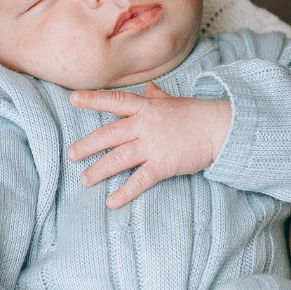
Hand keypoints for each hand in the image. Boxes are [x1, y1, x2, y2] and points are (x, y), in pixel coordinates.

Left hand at [68, 83, 231, 207]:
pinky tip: (111, 202)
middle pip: (109, 135)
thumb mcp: (173, 101)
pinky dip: (124, 192)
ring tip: (85, 180)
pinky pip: (139, 180)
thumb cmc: (195, 114)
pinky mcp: (163, 164)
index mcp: (145, 108)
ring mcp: (153, 145)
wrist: (219, 127)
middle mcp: (144, 125)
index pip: (114, 101)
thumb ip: (156, 96)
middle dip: (87, 146)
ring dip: (99, 170)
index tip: (73, 99)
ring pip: (118, 158)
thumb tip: (149, 87)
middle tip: (70, 155)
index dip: (93, 100)